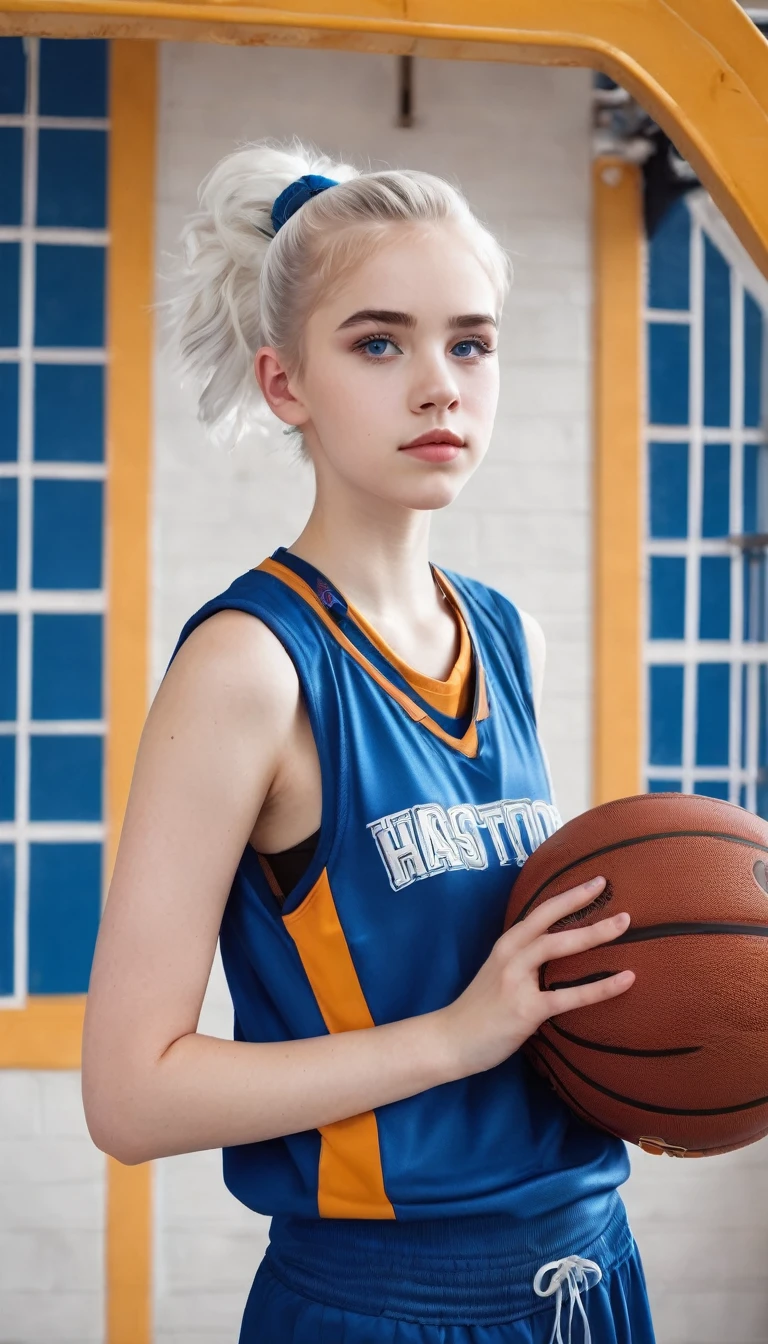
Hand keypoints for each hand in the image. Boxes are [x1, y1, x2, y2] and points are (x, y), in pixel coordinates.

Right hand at [439, 877, 633, 1077]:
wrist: (450, 1041)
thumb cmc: (479, 1011)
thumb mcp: (499, 975)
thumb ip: (524, 962)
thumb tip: (559, 958)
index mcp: (506, 946)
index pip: (539, 912)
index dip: (567, 895)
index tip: (594, 882)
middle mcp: (510, 956)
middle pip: (548, 921)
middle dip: (580, 902)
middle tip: (609, 888)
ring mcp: (516, 981)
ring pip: (557, 947)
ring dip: (593, 933)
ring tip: (623, 923)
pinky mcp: (526, 1010)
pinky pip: (570, 996)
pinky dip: (601, 987)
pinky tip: (625, 979)